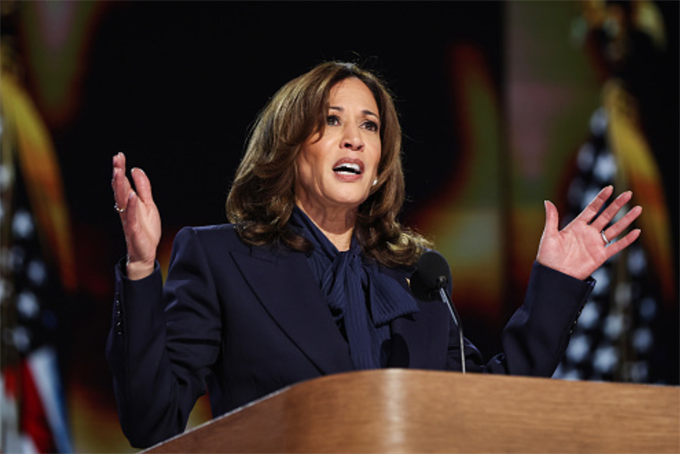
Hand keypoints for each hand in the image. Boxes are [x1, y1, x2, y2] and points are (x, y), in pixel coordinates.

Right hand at [112, 152, 160, 279]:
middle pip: (120, 189)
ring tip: (119, 172)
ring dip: (120, 186)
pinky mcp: (134, 230)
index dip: (120, 169)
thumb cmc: (146, 230)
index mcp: (129, 203)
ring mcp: (128, 219)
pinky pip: (131, 216)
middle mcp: (125, 209)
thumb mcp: (149, 205)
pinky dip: (131, 206)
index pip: (123, 183)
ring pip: (122, 200)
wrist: (146, 253)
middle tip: (116, 159)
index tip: (119, 155)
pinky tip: (132, 195)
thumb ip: (143, 188)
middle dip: (118, 174)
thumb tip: (135, 169)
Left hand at [536, 186, 641, 280]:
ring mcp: (595, 244)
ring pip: (614, 229)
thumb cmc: (548, 256)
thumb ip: (552, 218)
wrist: (553, 275)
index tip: (609, 188)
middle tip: (628, 193)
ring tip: (638, 209)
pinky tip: (636, 232)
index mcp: (576, 226)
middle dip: (617, 204)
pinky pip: (616, 246)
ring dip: (626, 219)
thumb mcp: (549, 235)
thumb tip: (547, 201)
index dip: (600, 199)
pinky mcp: (600, 256)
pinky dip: (626, 240)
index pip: (592, 209)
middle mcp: (588, 233)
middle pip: (606, 216)